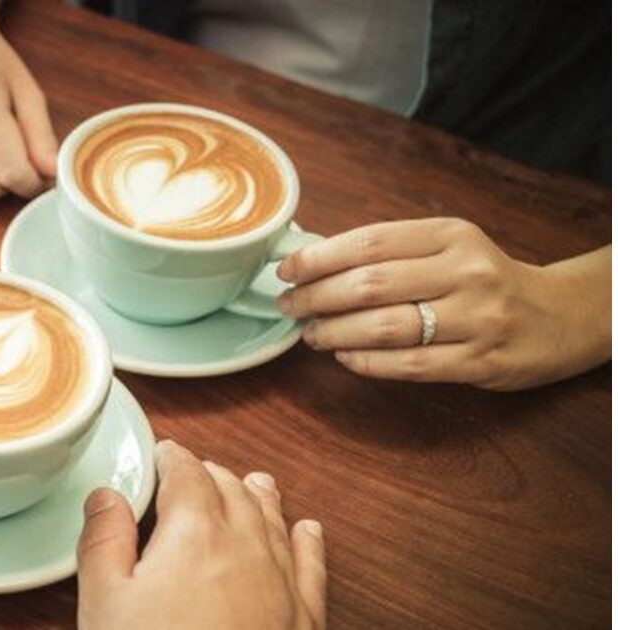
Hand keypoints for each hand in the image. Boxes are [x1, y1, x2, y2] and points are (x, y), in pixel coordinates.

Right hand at [77, 441, 325, 629]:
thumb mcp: (105, 602)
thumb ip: (104, 540)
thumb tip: (106, 495)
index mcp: (195, 532)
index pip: (185, 472)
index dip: (170, 458)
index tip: (160, 456)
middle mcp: (246, 546)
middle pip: (231, 489)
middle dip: (209, 475)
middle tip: (190, 474)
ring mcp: (281, 583)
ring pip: (273, 520)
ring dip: (257, 496)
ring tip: (252, 480)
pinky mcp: (304, 620)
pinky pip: (311, 566)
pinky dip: (308, 542)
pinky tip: (309, 531)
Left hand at [277, 219, 610, 390]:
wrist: (557, 316)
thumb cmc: (484, 280)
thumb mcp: (448, 248)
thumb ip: (392, 252)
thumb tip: (313, 262)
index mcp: (450, 236)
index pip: (370, 242)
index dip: (319, 258)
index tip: (287, 270)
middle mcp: (466, 273)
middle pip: (370, 284)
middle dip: (316, 297)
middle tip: (289, 306)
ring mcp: (476, 319)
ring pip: (385, 327)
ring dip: (335, 333)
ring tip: (310, 334)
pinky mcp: (479, 361)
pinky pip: (408, 365)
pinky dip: (365, 362)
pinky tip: (344, 357)